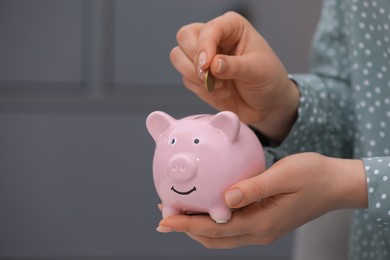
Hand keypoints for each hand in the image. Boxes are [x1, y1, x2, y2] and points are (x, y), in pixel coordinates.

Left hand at [156, 153, 366, 247]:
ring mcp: (261, 229)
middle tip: (165, 213)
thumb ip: (254, 188)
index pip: (214, 229)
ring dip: (197, 225)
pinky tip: (206, 205)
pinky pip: (230, 227)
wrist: (335, 185)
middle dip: (186, 228)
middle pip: (213, 238)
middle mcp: (258, 232)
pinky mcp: (262, 221)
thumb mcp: (284, 176)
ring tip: (179, 210)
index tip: (164, 219)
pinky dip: (212, 220)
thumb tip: (225, 198)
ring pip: (220, 235)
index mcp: (261, 223)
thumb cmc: (313, 176)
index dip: (186, 225)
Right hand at [170, 12, 299, 141]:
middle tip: (209, 77)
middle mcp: (214, 37)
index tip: (207, 67)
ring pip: (178, 57)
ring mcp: (203, 56)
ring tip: (219, 87)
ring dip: (194, 76)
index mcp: (231, 26)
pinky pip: (186, 79)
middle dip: (194, 60)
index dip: (204, 47)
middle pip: (184, 37)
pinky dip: (200, 89)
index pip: (207, 29)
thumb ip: (234, 66)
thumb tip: (213, 65)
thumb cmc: (268, 79)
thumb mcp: (257, 70)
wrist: (267, 104)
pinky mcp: (197, 75)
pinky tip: (220, 92)